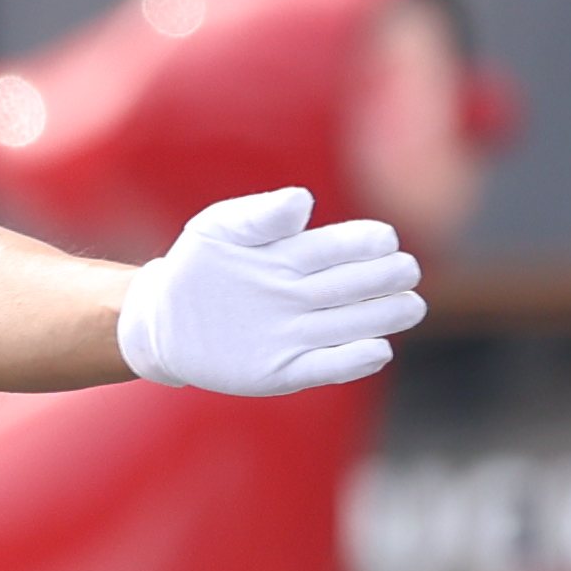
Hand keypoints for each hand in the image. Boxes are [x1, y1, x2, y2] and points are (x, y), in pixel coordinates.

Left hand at [115, 187, 424, 396]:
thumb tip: (303, 200)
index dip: (368, 243)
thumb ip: (260, 214)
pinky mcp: (283, 370)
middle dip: (386, 278)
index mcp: (298, 255)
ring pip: (352, 324)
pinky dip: (352, 361)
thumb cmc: (199, 265)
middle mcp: (305, 296)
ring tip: (408, 307)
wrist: (162, 320)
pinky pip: (325, 366)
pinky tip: (376, 350)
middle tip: (406, 274)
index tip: (384, 240)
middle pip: (357, 285)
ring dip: (383, 316)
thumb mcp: (218, 229)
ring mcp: (297, 334)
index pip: (344, 246)